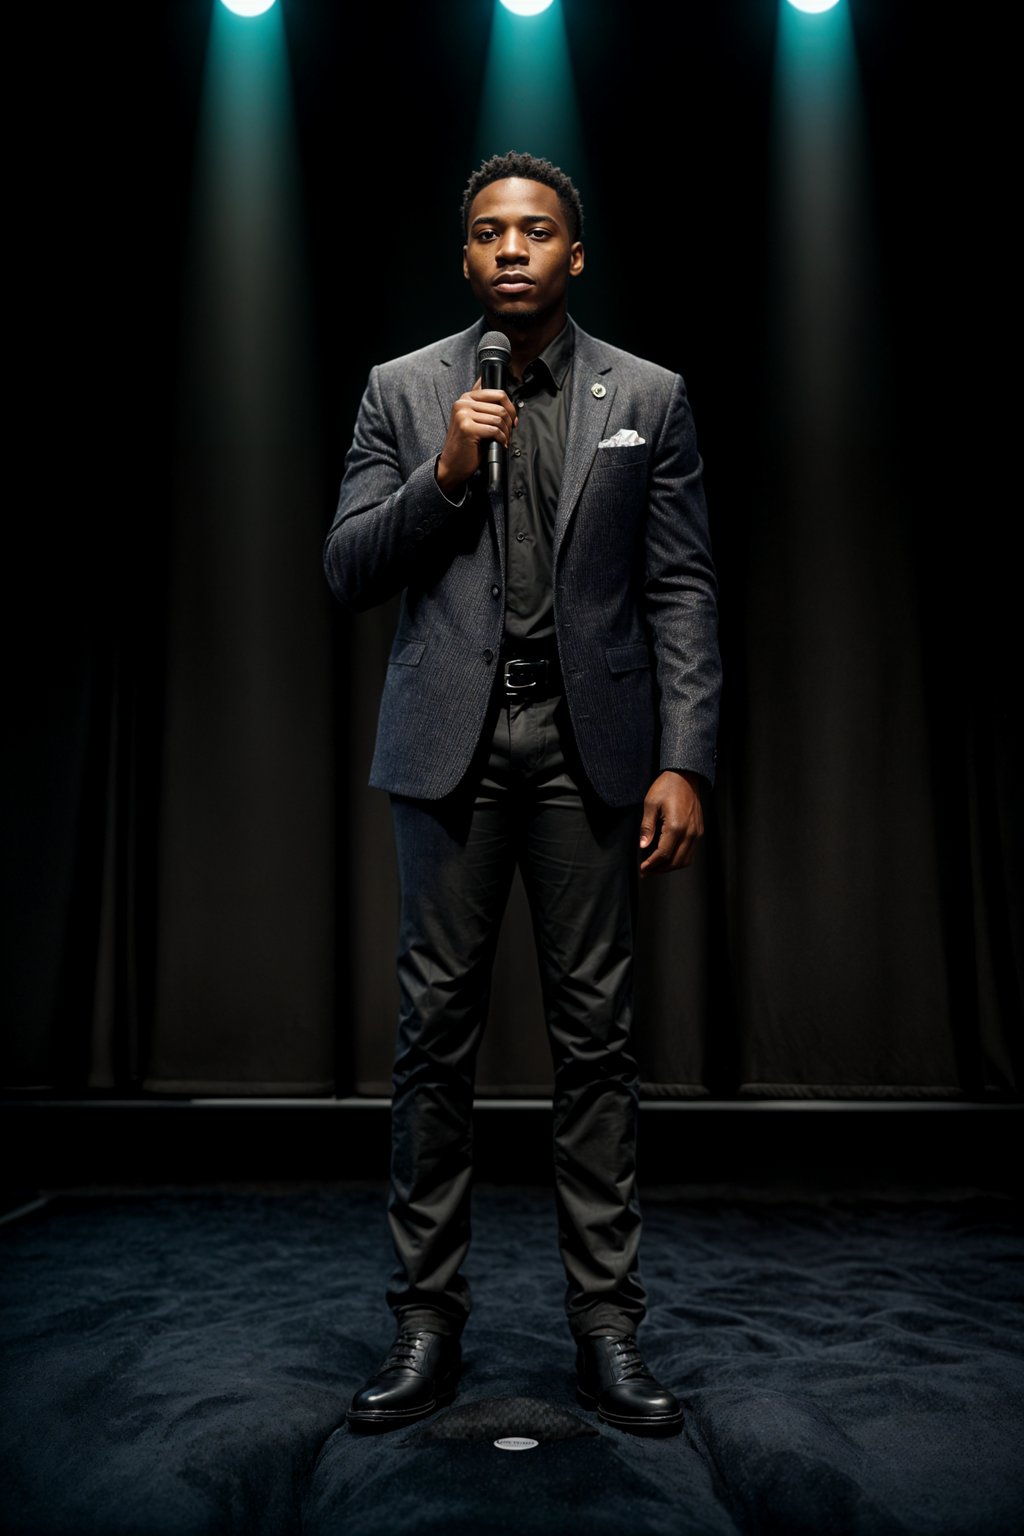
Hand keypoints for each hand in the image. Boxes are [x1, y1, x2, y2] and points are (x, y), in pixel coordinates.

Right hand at [435, 378, 517, 493]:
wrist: (452, 464)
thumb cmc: (466, 444)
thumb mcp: (476, 420)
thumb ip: (486, 408)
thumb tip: (508, 403)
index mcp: (466, 398)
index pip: (497, 393)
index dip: (510, 406)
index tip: (512, 418)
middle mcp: (462, 403)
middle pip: (500, 406)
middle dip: (509, 422)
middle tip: (509, 432)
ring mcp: (463, 415)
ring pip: (498, 418)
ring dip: (506, 432)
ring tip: (504, 439)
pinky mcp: (467, 428)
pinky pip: (494, 430)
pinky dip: (501, 439)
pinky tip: (500, 443)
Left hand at [639, 771, 704, 875]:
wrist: (685, 776)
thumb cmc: (666, 787)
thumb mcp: (650, 804)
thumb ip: (647, 827)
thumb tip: (643, 846)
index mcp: (676, 826)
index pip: (663, 854)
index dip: (652, 864)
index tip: (642, 869)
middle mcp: (689, 832)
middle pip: (675, 862)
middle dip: (660, 869)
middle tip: (646, 871)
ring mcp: (696, 833)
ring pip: (685, 860)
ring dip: (670, 866)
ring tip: (656, 866)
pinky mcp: (698, 831)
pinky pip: (690, 852)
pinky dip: (678, 859)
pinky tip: (667, 856)